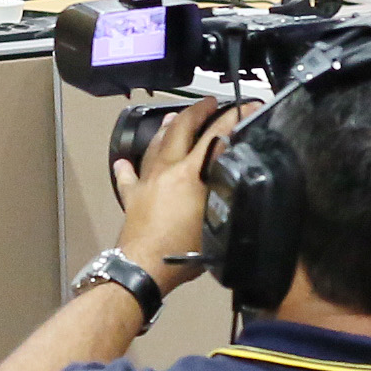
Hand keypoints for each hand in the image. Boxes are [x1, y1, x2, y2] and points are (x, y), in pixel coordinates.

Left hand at [109, 98, 250, 286]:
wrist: (144, 266)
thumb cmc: (182, 250)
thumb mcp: (218, 219)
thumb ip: (226, 193)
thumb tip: (236, 175)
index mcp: (190, 173)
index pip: (216, 135)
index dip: (234, 117)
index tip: (248, 106)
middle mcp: (166, 170)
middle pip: (180, 129)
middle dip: (197, 111)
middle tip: (209, 103)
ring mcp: (146, 181)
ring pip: (155, 146)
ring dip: (166, 129)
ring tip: (174, 118)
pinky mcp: (132, 198)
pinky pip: (128, 177)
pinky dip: (127, 167)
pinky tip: (123, 161)